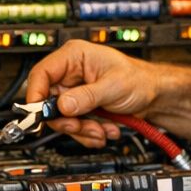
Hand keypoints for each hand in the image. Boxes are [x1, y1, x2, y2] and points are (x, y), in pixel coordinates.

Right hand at [24, 39, 159, 147]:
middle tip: (80, 127)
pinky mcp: (80, 108)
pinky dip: (88, 134)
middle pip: (49, 102)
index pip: (41, 74)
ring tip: (101, 130)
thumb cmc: (139, 80)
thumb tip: (63, 105)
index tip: (40, 115)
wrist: (154, 95)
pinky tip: (105, 130)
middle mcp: (70, 74)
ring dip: (81, 130)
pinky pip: (74, 126)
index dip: (36, 96)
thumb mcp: (113, 86)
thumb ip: (87, 96)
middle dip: (67, 120)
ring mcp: (74, 92)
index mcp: (73, 56)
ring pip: (62, 118)